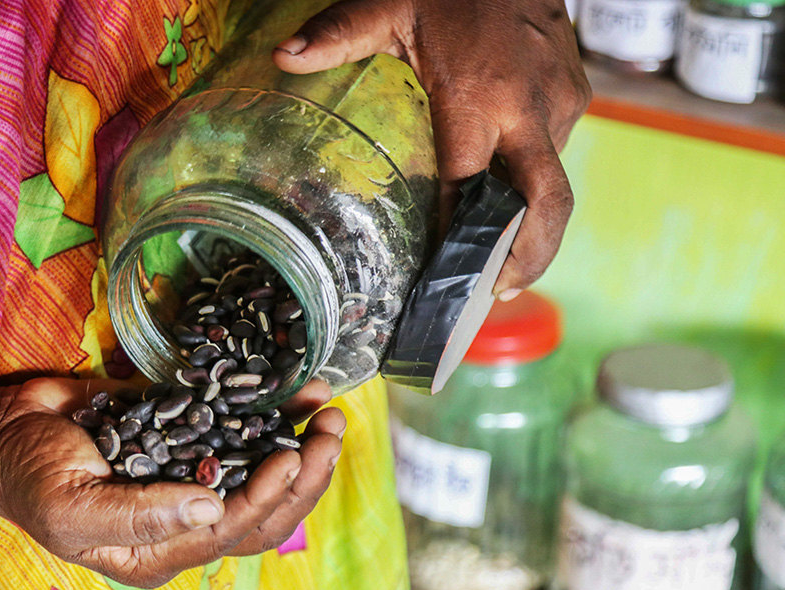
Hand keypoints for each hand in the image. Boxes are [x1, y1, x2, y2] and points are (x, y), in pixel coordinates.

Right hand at [0, 378, 342, 587]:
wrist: (4, 433)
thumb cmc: (28, 478)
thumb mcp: (71, 507)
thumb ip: (140, 515)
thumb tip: (214, 508)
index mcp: (162, 549)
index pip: (233, 532)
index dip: (267, 497)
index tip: (289, 455)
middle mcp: (186, 518)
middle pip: (265, 510)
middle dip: (305, 473)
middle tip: (331, 428)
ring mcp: (191, 475)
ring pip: (262, 474)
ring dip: (301, 445)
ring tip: (327, 410)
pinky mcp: (187, 436)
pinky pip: (239, 432)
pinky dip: (271, 413)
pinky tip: (295, 390)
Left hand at [273, 0, 590, 297]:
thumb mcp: (388, 2)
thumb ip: (338, 34)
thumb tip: (283, 58)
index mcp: (479, 96)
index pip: (468, 187)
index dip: (457, 238)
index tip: (441, 277)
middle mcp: (530, 108)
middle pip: (546, 204)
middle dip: (527, 258)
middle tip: (494, 292)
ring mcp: (562, 102)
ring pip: (549, 180)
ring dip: (525, 219)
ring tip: (491, 252)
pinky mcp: (577, 94)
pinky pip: (555, 151)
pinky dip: (530, 180)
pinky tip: (502, 194)